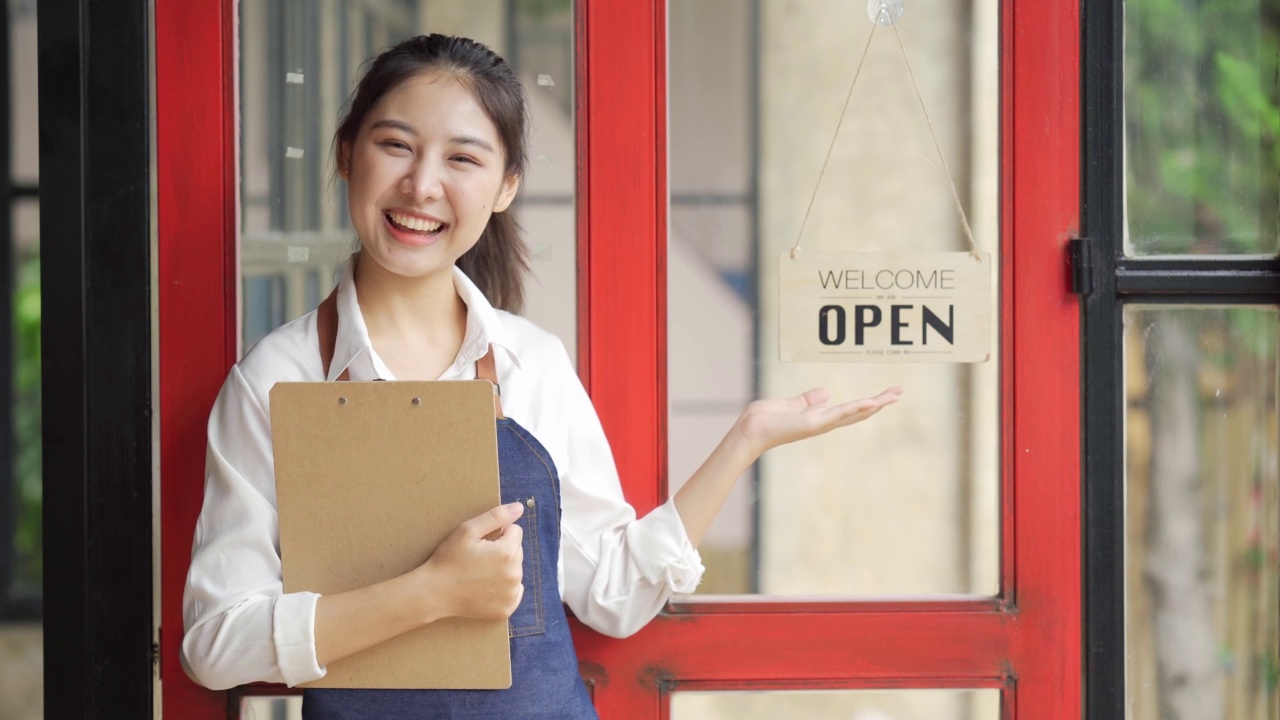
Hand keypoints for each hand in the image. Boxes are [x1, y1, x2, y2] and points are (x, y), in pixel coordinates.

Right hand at [416, 502, 524, 623]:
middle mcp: (515, 574)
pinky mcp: (507, 608)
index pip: (515, 531)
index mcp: (508, 552)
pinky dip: (504, 588)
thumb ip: (496, 516)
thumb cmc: (449, 559)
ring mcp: (512, 593)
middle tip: (478, 558)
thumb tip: (519, 508)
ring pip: (515, 570)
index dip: (498, 533)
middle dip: (502, 550)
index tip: (481, 543)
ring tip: (480, 572)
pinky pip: (514, 591)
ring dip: (503, 568)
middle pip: (517, 551)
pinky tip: (486, 587)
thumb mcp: (468, 530)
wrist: (434, 593)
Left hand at [733, 386, 902, 458]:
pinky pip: (839, 414)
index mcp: (819, 418)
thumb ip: (809, 399)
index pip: (850, 410)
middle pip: (858, 413)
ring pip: (854, 413)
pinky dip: (855, 408)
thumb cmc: (765, 419)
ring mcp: (820, 424)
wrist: (750, 431)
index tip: (886, 394)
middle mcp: (823, 423)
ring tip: (894, 395)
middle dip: (880, 403)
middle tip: (899, 392)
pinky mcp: (813, 423)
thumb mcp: (791, 404)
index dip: (869, 403)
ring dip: (875, 404)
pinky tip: (871, 403)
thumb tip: (827, 392)